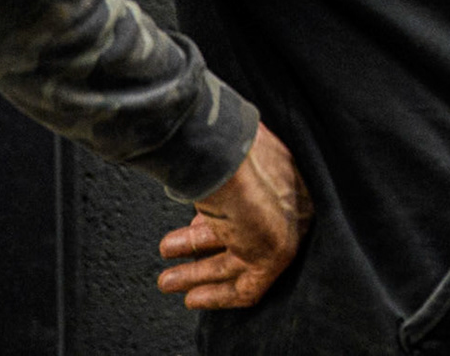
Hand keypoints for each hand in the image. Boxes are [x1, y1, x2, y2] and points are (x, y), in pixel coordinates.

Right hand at [157, 123, 312, 308]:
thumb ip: (213, 162)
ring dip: (197, 275)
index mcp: (272, 172)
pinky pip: (248, 287)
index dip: (210, 217)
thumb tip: (192, 155)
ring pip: (236, 262)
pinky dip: (219, 295)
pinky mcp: (277, 256)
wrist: (236, 164)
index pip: (244, 203)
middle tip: (169, 253)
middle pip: (237, 234)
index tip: (188, 225)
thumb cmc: (223, 151)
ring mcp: (282, 228)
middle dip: (196, 247)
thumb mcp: (218, 154)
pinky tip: (194, 298)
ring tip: (167, 282)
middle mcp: (283, 200)